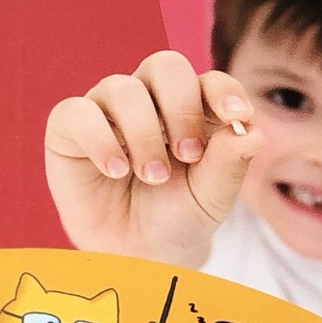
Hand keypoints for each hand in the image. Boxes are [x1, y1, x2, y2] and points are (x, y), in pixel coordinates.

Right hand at [45, 50, 261, 266]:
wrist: (136, 256)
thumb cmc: (177, 217)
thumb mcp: (210, 198)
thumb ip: (229, 163)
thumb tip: (253, 133)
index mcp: (191, 107)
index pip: (209, 81)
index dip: (224, 92)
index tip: (239, 118)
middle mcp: (149, 98)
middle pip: (166, 66)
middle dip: (182, 107)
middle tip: (189, 154)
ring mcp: (107, 109)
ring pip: (123, 88)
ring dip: (144, 133)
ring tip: (153, 176)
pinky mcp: (69, 128)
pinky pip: (78, 112)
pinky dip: (100, 139)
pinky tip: (118, 170)